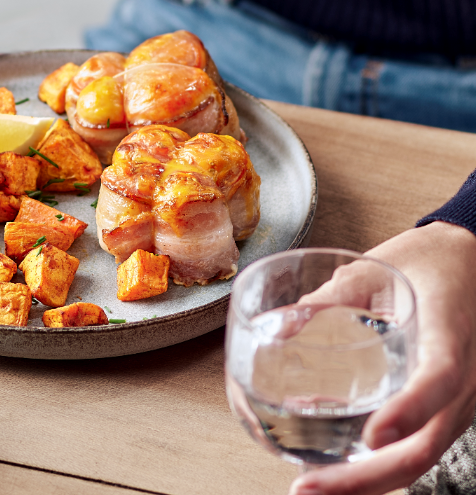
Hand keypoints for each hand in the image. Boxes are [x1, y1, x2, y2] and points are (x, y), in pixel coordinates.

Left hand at [290, 221, 475, 494]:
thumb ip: (331, 296)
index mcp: (451, 334)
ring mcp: (457, 402)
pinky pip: (416, 446)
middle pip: (424, 446)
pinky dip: (377, 465)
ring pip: (419, 457)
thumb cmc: (425, 262)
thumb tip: (277, 324)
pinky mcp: (443, 409)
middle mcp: (465, 380)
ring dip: (367, 480)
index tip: (372, 436)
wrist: (469, 263)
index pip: (441, 378)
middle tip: (307, 488)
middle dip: (365, 477)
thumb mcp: (377, 268)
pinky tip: (334, 464)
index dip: (409, 411)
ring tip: (312, 487)